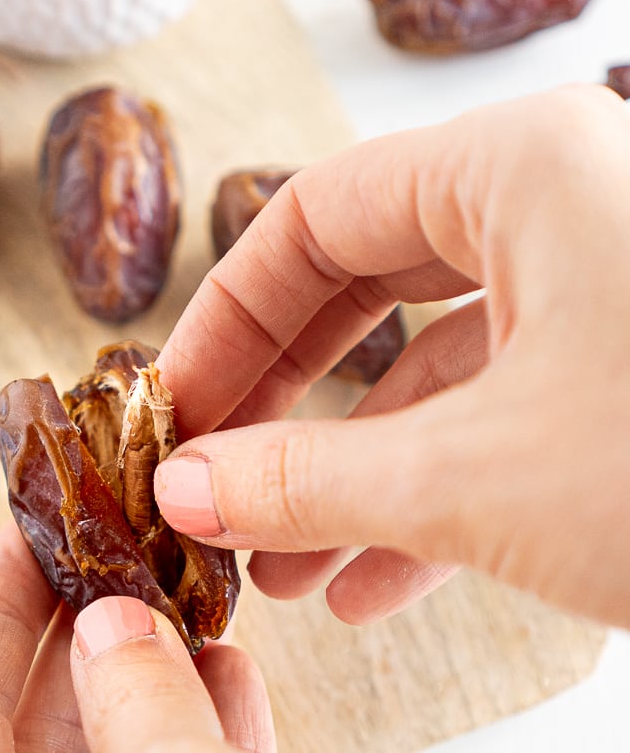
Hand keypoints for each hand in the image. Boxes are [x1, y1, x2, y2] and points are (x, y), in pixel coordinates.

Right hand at [155, 85, 629, 627]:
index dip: (223, 321)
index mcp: (519, 167)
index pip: (312, 217)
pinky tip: (369, 585)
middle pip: (370, 284)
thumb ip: (307, 478)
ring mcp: (613, 287)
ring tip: (273, 567)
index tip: (167, 412)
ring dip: (349, 468)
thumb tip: (185, 487)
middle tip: (206, 481)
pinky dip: (433, 494)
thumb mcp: (478, 479)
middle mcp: (566, 203)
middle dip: (283, 400)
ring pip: (440, 363)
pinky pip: (511, 414)